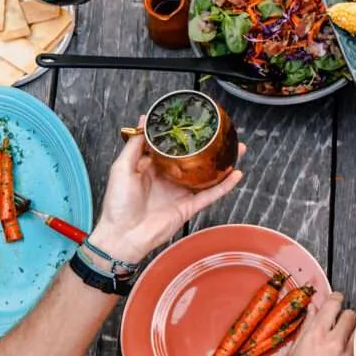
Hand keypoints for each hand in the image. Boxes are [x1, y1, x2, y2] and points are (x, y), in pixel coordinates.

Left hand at [87, 121, 244, 260]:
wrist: (124, 235)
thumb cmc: (118, 204)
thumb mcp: (122, 168)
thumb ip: (135, 146)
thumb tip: (142, 122)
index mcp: (151, 167)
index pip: (170, 147)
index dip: (181, 135)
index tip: (192, 120)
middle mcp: (168, 178)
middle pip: (193, 159)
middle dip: (207, 146)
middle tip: (220, 133)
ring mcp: (180, 192)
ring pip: (206, 175)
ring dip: (222, 163)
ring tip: (236, 149)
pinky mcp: (189, 207)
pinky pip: (210, 194)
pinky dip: (225, 186)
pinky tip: (236, 175)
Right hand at [280, 294, 355, 355]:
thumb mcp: (295, 352)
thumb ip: (307, 329)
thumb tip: (313, 311)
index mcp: (316, 334)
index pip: (333, 303)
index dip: (336, 299)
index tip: (336, 300)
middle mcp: (335, 340)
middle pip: (350, 314)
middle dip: (345, 317)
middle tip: (340, 324)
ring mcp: (349, 354)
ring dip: (353, 332)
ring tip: (345, 341)